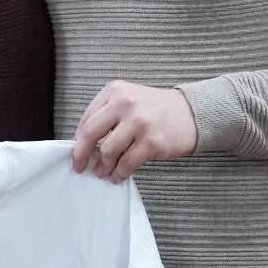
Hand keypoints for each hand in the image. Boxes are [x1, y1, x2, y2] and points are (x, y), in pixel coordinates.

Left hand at [71, 81, 197, 181]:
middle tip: (79, 167)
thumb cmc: (157, 109)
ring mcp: (138, 123)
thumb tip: (84, 143)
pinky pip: (126, 163)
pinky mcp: (151, 142)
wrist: (191, 112)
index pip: (86, 119)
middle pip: (90, 134)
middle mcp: (125, 104)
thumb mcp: (128, 100)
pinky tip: (117, 176)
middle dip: (81, 155)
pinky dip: (119, 173)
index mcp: (115, 91)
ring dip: (102, 167)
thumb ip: (106, 116)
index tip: (76, 152)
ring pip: (107, 151)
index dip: (78, 140)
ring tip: (103, 173)